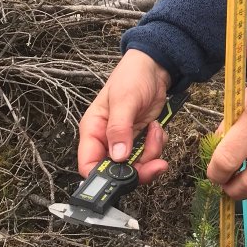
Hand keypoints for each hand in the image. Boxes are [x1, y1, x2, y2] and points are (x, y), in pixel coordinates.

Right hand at [78, 49, 172, 184]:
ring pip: (136, 165)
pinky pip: (149, 155)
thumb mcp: (124, 100)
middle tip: (155, 163)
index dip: (103, 178)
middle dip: (138, 169)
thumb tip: (117, 156)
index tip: (124, 179)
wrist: (155, 67)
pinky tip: (156, 127)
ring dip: (151, 153)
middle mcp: (106, 140)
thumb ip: (119, 129)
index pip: (89, 165)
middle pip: (116, 171)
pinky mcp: (140, 139)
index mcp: (93, 130)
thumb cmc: (132, 76)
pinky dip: (157, 145)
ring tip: (154, 130)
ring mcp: (125, 141)